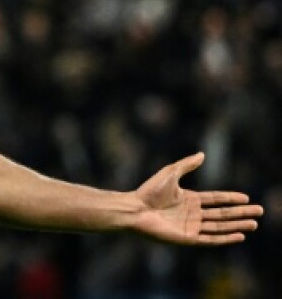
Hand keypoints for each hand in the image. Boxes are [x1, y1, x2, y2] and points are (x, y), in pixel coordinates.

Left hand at [132, 152, 262, 244]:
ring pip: (220, 227)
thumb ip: (186, 165)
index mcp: (189, 199)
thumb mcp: (170, 173)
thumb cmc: (149, 191)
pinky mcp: (188, 238)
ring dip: (237, 225)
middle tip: (259, 212)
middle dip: (241, 213)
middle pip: (222, 214)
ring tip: (254, 224)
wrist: (135, 209)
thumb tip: (203, 154)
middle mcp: (192, 213)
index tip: (247, 198)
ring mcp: (191, 226)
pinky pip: (211, 239)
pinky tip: (239, 236)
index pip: (216, 199)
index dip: (231, 198)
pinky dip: (225, 238)